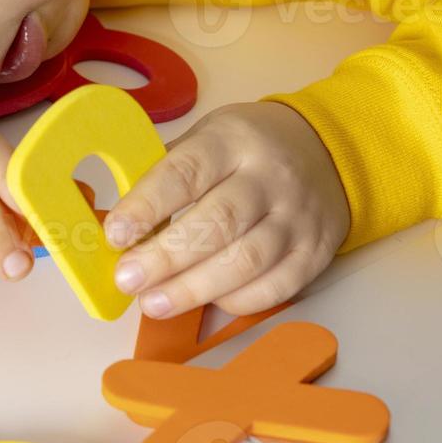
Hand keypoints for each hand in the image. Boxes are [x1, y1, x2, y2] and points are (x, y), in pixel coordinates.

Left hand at [102, 100, 350, 317]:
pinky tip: (205, 303)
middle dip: (166, 257)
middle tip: (127, 280)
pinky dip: (236, 300)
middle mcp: (269, 176)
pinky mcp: (315, 251)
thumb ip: (165, 177)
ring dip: (194, 288)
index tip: (116, 234)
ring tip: (154, 303)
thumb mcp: (205, 139)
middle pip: (217, 222)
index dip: (147, 206)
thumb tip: (118, 227)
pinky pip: (276, 287)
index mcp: (231, 140)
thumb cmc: (245, 150)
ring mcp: (297, 216)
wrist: (325, 152)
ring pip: (246, 260)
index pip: (185, 173)